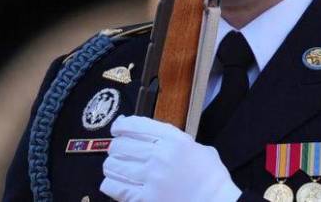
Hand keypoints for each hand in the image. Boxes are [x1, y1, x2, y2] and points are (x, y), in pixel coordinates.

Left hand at [101, 115, 241, 201]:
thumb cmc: (210, 177)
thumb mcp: (199, 149)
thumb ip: (178, 142)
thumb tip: (158, 139)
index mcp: (175, 140)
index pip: (138, 126)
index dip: (122, 125)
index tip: (117, 128)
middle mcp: (160, 156)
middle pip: (122, 145)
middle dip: (116, 147)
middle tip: (118, 150)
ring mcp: (150, 178)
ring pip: (114, 165)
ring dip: (112, 165)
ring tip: (115, 166)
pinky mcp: (144, 198)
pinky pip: (115, 187)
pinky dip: (110, 183)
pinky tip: (115, 182)